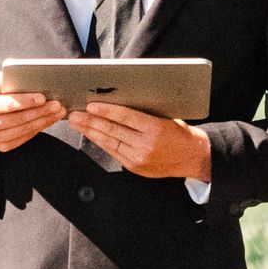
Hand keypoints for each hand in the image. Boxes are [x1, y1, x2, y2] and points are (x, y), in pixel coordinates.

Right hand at [0, 70, 65, 154]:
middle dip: (39, 112)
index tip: (43, 97)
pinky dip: (37, 129)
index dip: (25, 101)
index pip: (5, 105)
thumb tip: (29, 81)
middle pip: (16, 120)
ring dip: (43, 121)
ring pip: (21, 131)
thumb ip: (6, 80)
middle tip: (57, 104)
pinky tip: (48, 120)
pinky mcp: (0, 147)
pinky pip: (23, 138)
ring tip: (57, 112)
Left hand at [67, 102, 212, 182]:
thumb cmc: (179, 133)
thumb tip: (115, 102)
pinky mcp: (135, 166)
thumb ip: (142, 112)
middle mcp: (145, 145)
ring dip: (90, 132)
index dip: (106, 111)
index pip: (125, 117)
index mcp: (155, 129)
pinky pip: (113, 152)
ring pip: (109, 142)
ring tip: (77, 123)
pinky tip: (91, 135)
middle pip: (113, 130)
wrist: (193, 157)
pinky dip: (100, 142)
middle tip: (74, 114)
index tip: (90, 106)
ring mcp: (139, 158)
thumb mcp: (165, 116)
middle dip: (90, 122)